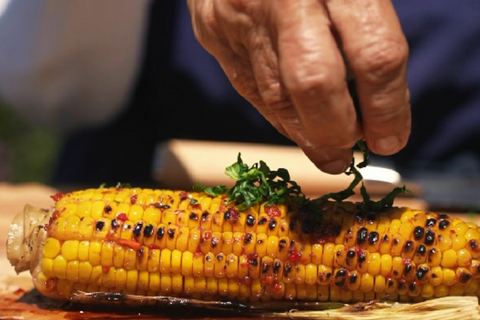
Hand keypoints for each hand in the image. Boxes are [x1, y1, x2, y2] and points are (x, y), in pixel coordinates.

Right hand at [188, 0, 410, 173]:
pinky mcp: (214, 33)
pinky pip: (250, 90)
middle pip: (316, 83)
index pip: (375, 54)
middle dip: (339, 131)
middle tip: (352, 150)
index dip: (387, 107)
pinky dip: (280, 117)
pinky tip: (298, 127)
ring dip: (308, 136)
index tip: (391, 137)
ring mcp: (241, 16)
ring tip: (329, 153)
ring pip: (277, 96)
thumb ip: (367, 35)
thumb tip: (377, 110)